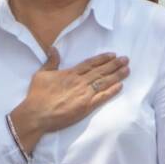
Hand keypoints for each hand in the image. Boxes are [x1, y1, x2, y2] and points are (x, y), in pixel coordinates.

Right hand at [11, 48, 128, 151]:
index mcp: (70, 73)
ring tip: (127, 70)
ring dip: (116, 75)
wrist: (37, 115)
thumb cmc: (37, 96)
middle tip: (126, 59)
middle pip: (100, 71)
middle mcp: (80, 82)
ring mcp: (84, 94)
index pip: (90, 64)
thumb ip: (51, 62)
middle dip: (114, 65)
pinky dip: (112, 91)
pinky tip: (120, 86)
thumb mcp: (41, 74)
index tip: (113, 55)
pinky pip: (102, 97)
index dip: (102, 59)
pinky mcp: (86, 107)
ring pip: (104, 82)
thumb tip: (54, 49)